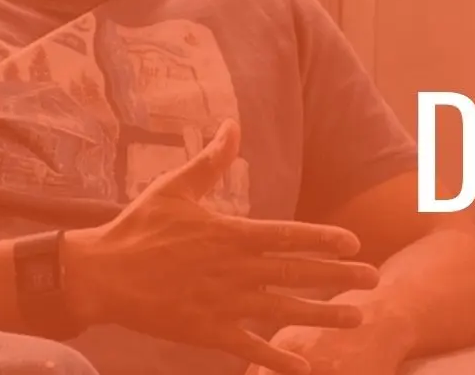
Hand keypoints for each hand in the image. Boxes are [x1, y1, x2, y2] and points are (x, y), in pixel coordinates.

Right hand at [62, 120, 382, 374]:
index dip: (324, 240)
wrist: (99, 275)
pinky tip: (305, 366)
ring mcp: (223, 303)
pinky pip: (249, 346)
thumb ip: (212, 160)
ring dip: (324, 316)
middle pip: (298, 273)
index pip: (289, 236)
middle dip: (340, 277)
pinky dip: (277, 358)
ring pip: (284, 310)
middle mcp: (235, 270)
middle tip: (376, 279)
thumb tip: (232, 124)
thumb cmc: (138, 228)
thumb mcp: (177, 188)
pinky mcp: (207, 331)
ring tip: (359, 318)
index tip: (354, 244)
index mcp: (232, 234)